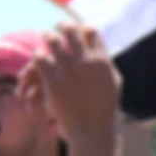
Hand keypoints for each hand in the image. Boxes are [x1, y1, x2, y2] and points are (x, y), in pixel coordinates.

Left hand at [21, 22, 122, 141]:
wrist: (92, 129)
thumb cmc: (105, 108)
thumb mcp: (115, 83)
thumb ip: (107, 63)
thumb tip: (100, 48)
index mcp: (103, 61)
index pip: (91, 32)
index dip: (84, 29)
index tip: (79, 31)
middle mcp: (86, 62)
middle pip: (71, 31)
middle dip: (64, 26)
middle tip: (59, 27)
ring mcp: (68, 70)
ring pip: (52, 40)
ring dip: (48, 37)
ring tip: (47, 38)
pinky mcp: (53, 80)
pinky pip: (40, 57)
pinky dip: (39, 55)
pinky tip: (41, 58)